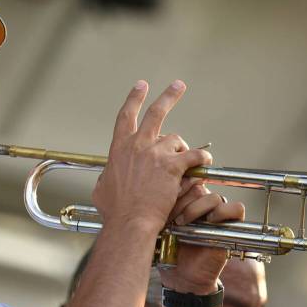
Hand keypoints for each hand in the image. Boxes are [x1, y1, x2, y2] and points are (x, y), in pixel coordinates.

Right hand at [93, 81, 212, 235]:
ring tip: (185, 162)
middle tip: (178, 85)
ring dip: (182, 150)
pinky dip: (202, 159)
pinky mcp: (173, 166)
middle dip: (169, 96)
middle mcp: (138, 145)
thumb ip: (106, 178)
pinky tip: (205, 163)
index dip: (134, 99)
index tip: (141, 86)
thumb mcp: (101, 190)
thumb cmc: (115, 211)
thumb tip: (106, 178)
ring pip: (176, 140)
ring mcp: (156, 154)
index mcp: (119, 149)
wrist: (130, 221)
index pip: (126, 116)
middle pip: (155, 112)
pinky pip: (194, 156)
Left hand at [161, 184, 245, 293]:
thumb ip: (163, 204)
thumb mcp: (161, 223)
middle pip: (197, 186)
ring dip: (196, 209)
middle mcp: (202, 202)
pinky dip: (223, 213)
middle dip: (181, 201)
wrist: (181, 276)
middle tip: (170, 217)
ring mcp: (217, 213)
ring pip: (212, 196)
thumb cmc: (168, 250)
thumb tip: (162, 185)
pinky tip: (208, 222)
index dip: (174, 188)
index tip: (161, 203)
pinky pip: (236, 208)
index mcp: (185, 198)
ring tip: (182, 223)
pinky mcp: (231, 225)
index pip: (184, 179)